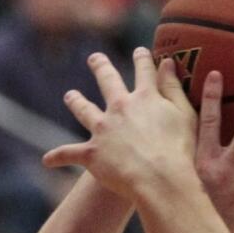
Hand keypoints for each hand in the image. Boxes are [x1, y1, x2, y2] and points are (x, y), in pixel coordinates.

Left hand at [44, 47, 198, 196]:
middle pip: (107, 80)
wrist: (160, 180)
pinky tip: (47, 160)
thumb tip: (168, 63)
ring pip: (83, 110)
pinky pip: (70, 153)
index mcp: (145, 98)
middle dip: (101, 67)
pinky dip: (58, 157)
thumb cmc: (180, 151)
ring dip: (75, 101)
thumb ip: (175, 89)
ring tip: (70, 96)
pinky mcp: (92, 153)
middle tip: (94, 59)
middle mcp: (120, 107)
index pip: (144, 71)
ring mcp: (103, 129)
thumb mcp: (186, 116)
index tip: (140, 52)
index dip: (142, 59)